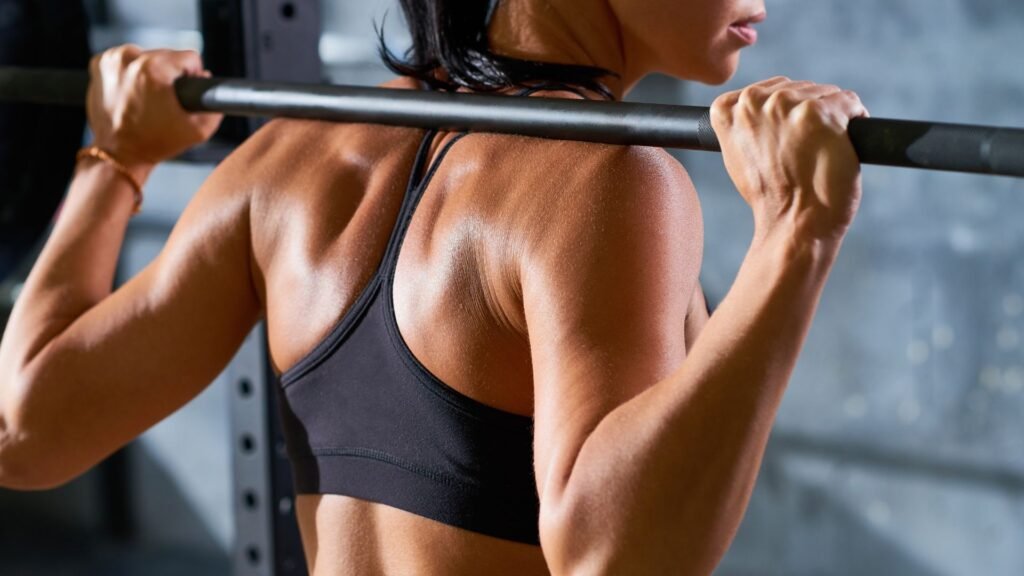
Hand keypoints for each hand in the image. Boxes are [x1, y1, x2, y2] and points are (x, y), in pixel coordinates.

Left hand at [86, 45, 222, 173]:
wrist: (121, 154)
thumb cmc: (155, 142)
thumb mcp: (199, 130)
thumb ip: (214, 103)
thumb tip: (205, 77)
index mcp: (154, 69)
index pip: (189, 57)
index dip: (193, 76)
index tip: (182, 93)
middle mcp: (130, 59)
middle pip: (167, 55)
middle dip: (169, 75)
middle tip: (163, 101)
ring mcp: (111, 60)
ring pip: (147, 56)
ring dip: (151, 72)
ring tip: (147, 98)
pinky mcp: (99, 64)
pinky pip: (126, 60)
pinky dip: (131, 73)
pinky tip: (132, 92)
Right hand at [710, 77, 868, 241]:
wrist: (793, 223)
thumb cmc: (770, 196)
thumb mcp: (738, 156)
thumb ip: (744, 124)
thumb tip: (765, 107)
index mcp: (729, 109)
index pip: (768, 90)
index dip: (784, 116)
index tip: (787, 141)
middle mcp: (755, 101)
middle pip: (797, 88)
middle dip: (807, 114)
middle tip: (805, 152)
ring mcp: (789, 105)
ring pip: (824, 93)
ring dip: (831, 118)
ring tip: (821, 152)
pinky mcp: (822, 113)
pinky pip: (850, 102)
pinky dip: (855, 120)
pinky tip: (842, 146)